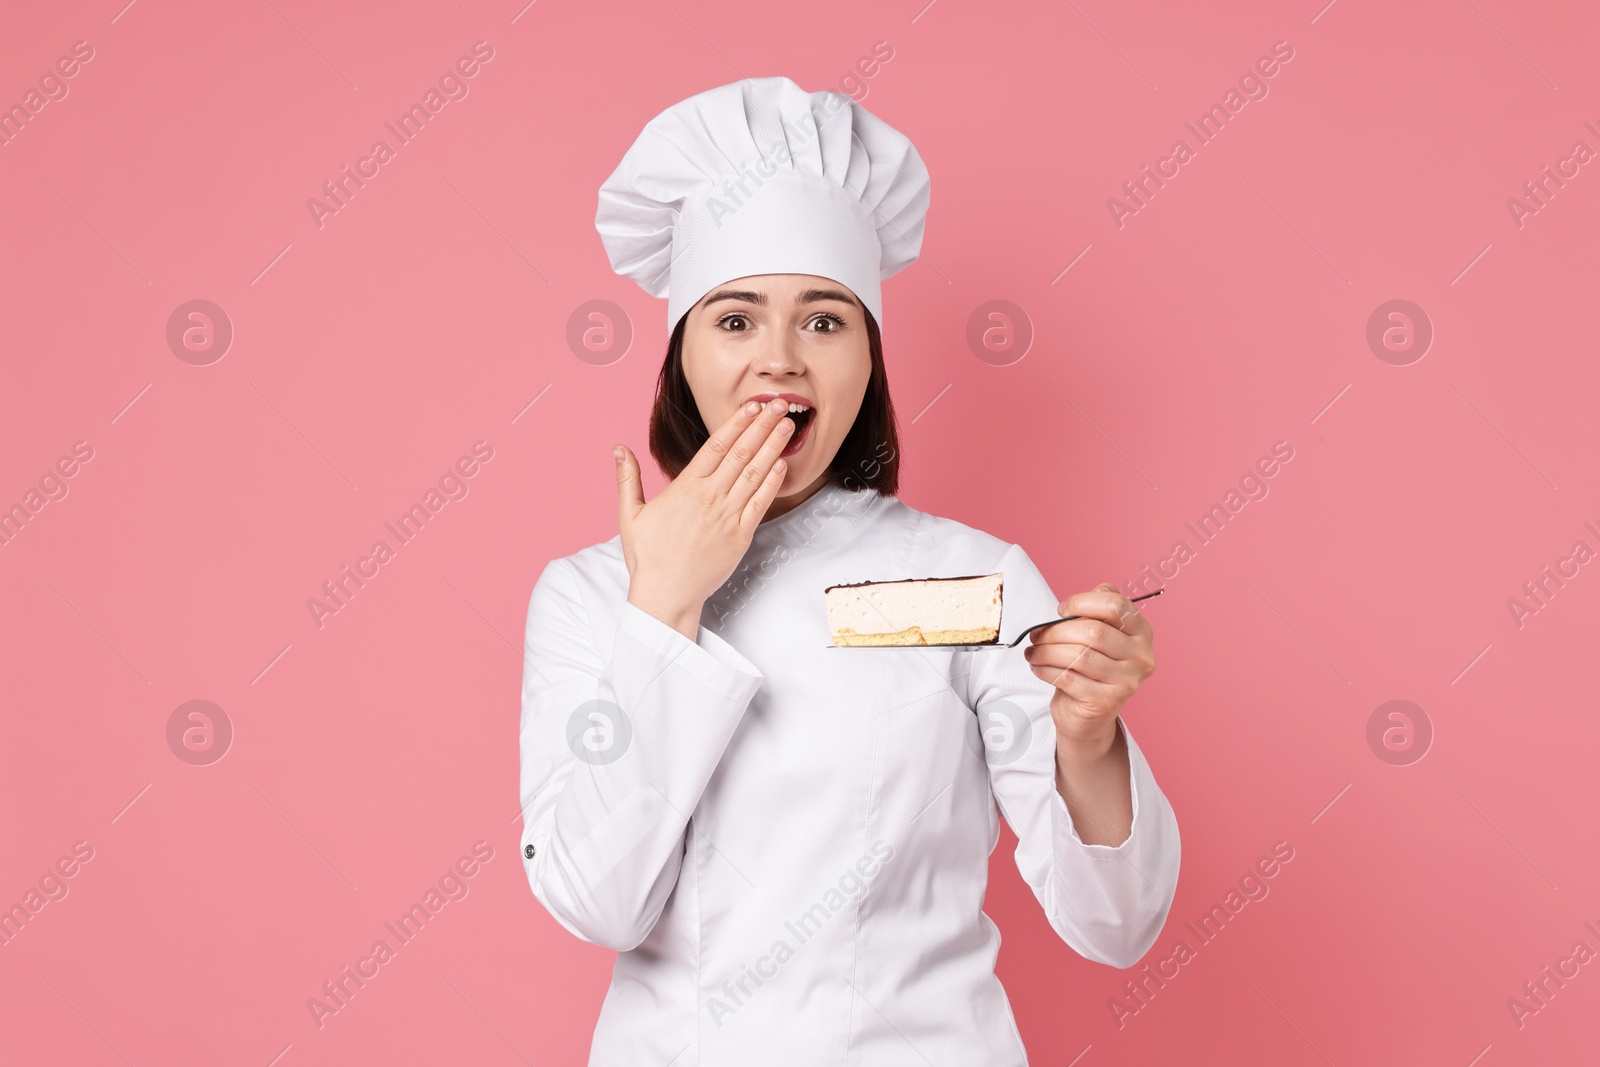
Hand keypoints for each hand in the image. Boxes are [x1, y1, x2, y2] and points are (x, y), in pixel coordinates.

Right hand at [614, 397, 794, 637]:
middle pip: (741, 454)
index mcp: (685, 488)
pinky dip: (772, 483)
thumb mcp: (630, 514)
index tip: (751, 406)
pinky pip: (760, 505)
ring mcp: (727, 517)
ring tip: (788, 426)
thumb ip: (628, 478)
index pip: (716, 446)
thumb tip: (619, 448)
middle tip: (780, 404)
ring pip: (754, 475)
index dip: (736, 423)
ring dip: (772, 448)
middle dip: (762, 426)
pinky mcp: (740, 537)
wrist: (666, 595)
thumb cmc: (647, 557)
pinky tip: (782, 465)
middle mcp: (709, 498)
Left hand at [1024, 582, 1156, 749]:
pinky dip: (1046, 669)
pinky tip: (1038, 667)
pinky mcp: (1106, 702)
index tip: (1062, 610)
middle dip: (1056, 631)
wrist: (1090, 715)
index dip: (1083, 602)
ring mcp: (1127, 682)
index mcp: (1142, 633)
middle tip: (1037, 635)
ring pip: (1079, 656)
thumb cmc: (1090, 668)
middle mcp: (1141, 657)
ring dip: (1046, 651)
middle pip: (1094, 632)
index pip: (1116, 606)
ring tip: (1033, 652)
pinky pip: (1069, 677)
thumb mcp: (1097, 635)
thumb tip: (1067, 609)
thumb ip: (1091, 614)